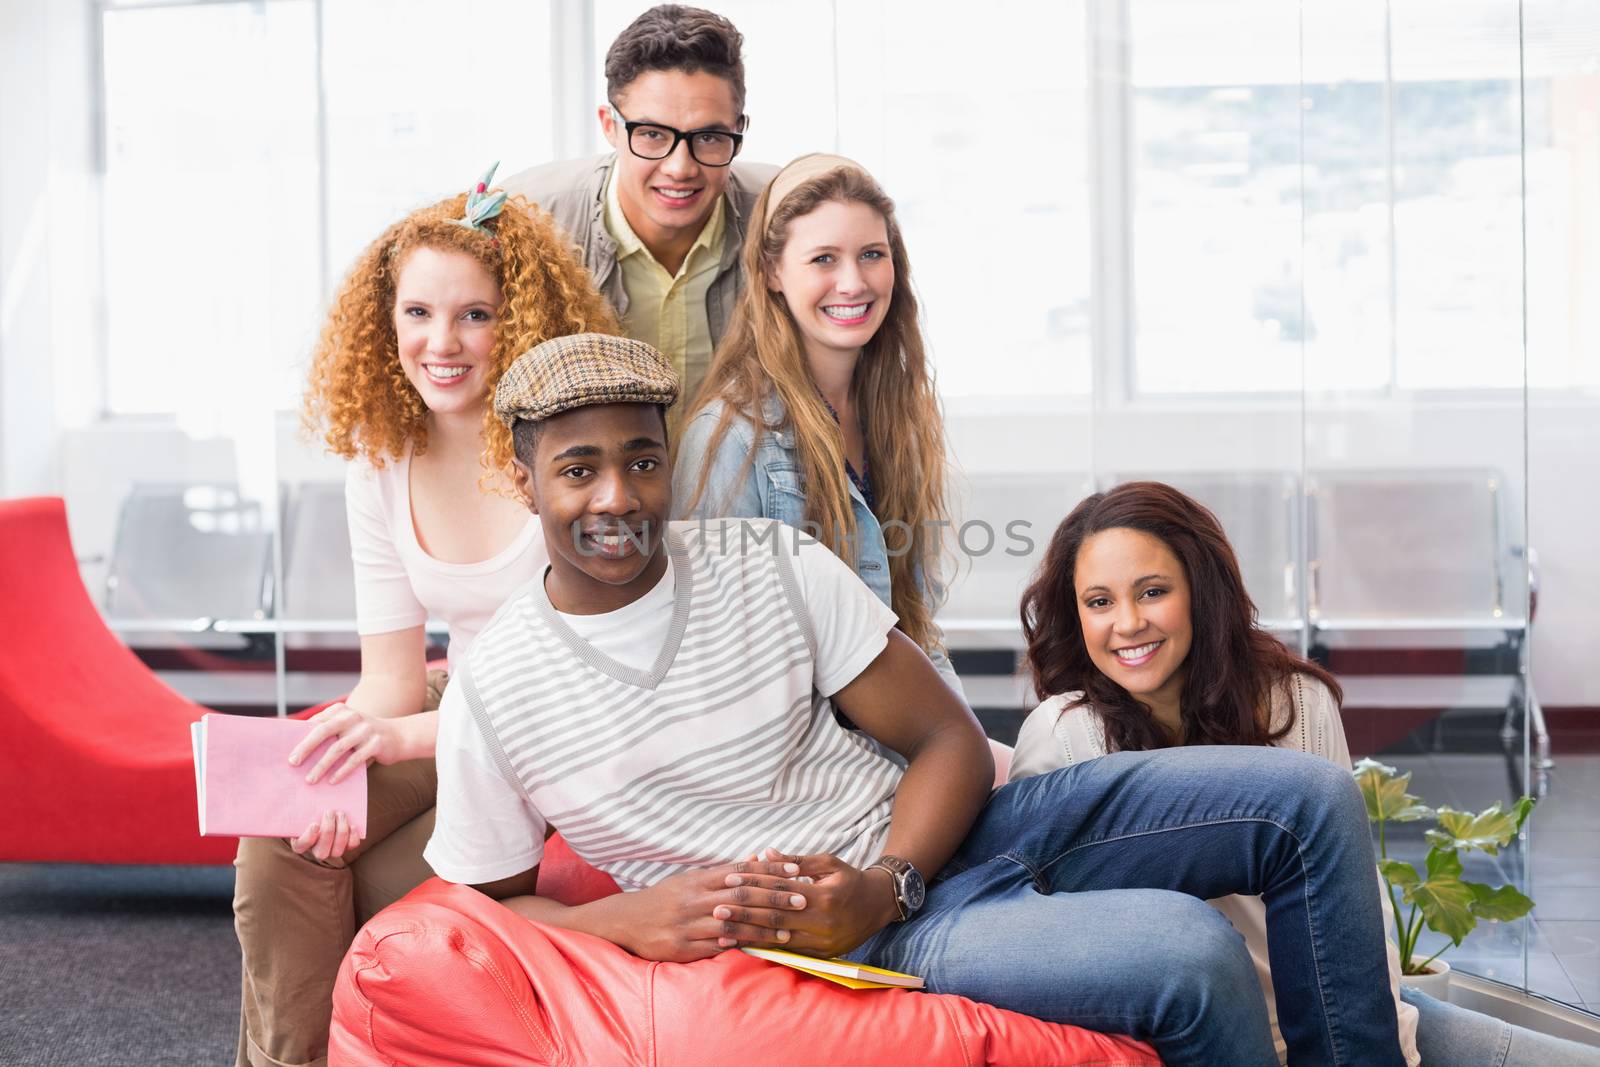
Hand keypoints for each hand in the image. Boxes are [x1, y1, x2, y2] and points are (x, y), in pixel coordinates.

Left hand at [289, 702, 405, 785]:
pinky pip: (355, 760)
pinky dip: (341, 771)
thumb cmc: (365, 735)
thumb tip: (298, 750)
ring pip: (337, 748)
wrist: (399, 736)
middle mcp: (353, 717)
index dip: (300, 737)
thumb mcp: (347, 728)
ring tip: (309, 779)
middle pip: (323, 731)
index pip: (316, 723)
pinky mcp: (376, 744)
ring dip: (321, 766)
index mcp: (342, 711)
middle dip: (305, 748)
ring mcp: (365, 729)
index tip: (285, 752)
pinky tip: (332, 781)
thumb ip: (328, 732)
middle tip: (292, 763)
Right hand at [289, 809, 362, 861]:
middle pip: (321, 852)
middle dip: (328, 831)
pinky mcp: (345, 847)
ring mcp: (331, 851)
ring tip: (341, 814)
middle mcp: (315, 851)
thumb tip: (299, 790)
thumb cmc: (308, 811)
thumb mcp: (300, 810)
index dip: (309, 837)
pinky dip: (353, 837)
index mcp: (300, 844)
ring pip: (337, 852)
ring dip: (341, 832)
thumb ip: (297, 807)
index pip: (302, 845)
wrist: (322, 813)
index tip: (315, 824)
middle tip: (330, 812)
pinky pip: (351, 847)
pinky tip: (353, 825)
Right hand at [612, 859, 812, 962]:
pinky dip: (737, 946)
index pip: (740, 871)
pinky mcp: (682, 948)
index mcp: (698, 879)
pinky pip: (715, 947)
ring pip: (732, 924)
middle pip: (741, 895)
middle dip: (774, 898)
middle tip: (802, 900)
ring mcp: (687, 924)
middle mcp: (694, 899)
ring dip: (762, 928)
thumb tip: (757, 857)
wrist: (625, 921)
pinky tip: (757, 947)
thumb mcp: (690, 879)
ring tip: (787, 931)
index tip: (795, 872)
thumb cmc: (664, 898)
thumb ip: (724, 871)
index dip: (769, 871)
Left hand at [723, 848, 898, 957]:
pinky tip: (743, 945)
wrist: (878, 906)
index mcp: (825, 895)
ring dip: (748, 935)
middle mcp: (823, 922)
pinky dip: (763, 947)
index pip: (781, 890)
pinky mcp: (820, 955)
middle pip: (775, 918)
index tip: (729, 881)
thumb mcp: (828, 863)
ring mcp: (822, 942)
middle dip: (744, 914)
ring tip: (722, 932)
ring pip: (777, 939)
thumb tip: (766, 852)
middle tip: (717, 909)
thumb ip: (795, 861)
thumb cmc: (850, 879)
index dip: (754, 885)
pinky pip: (786, 951)